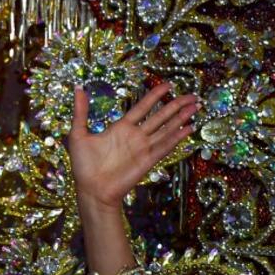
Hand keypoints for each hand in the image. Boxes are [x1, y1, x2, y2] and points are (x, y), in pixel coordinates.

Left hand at [68, 83, 197, 211]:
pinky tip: (189, 128)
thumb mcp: (78, 133)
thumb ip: (81, 111)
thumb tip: (78, 88)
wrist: (91, 189)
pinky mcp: (147, 160)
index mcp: (121, 127)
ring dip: (181, 118)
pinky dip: (177, 137)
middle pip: (160, 116)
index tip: (168, 85)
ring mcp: (143, 148)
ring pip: (166, 129)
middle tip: (192, 95)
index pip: (142, 107)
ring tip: (196, 107)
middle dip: (176, 105)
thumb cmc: (83, 164)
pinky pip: (165, 146)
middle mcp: (135, 136)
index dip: (155, 95)